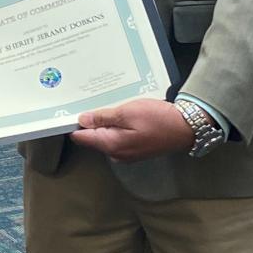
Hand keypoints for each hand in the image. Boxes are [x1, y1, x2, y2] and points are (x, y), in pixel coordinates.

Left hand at [69, 99, 194, 161]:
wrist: (185, 128)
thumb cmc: (156, 119)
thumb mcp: (127, 112)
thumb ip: (103, 117)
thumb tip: (81, 120)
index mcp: (111, 145)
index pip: (82, 138)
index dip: (73, 123)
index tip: (67, 108)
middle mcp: (115, 154)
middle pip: (92, 137)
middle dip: (88, 120)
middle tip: (84, 99)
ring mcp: (126, 153)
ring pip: (105, 136)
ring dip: (102, 121)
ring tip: (100, 101)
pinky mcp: (135, 148)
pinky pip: (117, 136)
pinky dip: (114, 124)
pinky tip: (117, 111)